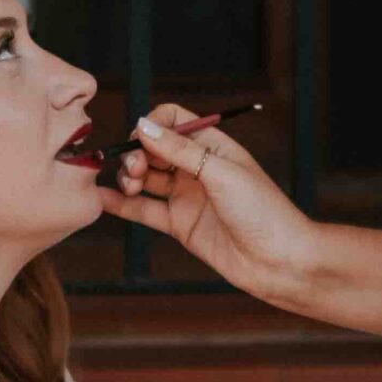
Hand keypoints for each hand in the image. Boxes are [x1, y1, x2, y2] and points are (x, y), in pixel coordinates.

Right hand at [98, 103, 321, 303]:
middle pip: (154, 149)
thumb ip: (180, 151)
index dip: (153, 125)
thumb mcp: (221, 173)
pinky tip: (102, 198)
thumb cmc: (263, 211)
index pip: (173, 120)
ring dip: (129, 176)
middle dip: (137, 153)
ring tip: (130, 185)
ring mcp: (187, 196)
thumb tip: (144, 125)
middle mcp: (198, 168)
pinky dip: (122, 203)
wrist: (280, 262)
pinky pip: (144, 210)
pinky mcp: (179, 224)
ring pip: (146, 178)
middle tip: (136, 169)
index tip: (142, 139)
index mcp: (213, 146)